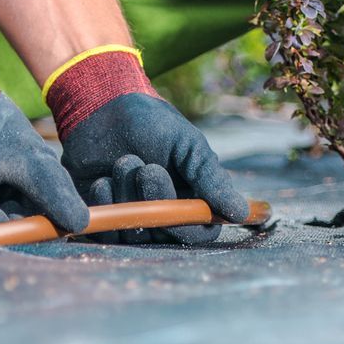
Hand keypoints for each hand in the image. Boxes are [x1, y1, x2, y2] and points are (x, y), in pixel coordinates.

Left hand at [48, 48, 247, 243]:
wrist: (102, 109)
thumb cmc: (152, 124)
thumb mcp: (189, 145)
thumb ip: (212, 179)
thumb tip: (241, 213)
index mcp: (191, 200)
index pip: (199, 233)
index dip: (187, 224)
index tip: (175, 196)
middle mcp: (163, 214)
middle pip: (164, 235)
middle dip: (154, 200)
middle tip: (146, 168)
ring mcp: (131, 217)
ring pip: (133, 232)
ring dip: (127, 197)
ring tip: (124, 161)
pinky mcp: (102, 217)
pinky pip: (105, 231)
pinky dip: (105, 204)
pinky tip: (102, 179)